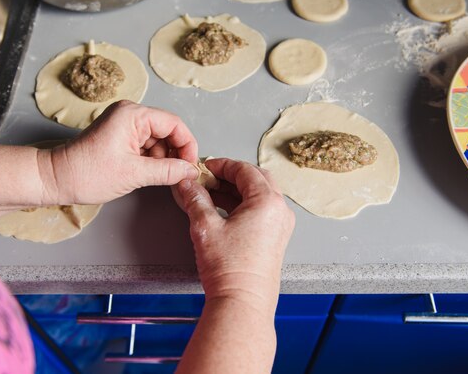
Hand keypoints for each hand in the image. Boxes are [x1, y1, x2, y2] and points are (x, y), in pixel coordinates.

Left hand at [38, 101, 199, 204]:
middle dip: (174, 153)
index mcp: (133, 115)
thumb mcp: (134, 174)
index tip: (190, 166)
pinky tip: (150, 174)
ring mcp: (123, 124)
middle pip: (167, 130)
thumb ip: (167, 171)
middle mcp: (129, 114)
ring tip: (160, 178)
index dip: (187, 145)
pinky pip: (145, 145)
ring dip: (162, 159)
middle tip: (179, 175)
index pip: (174, 124)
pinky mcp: (119, 136)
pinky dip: (151, 160)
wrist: (55, 179)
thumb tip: (190, 171)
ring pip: (157, 140)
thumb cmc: (86, 173)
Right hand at [172, 158, 294, 310]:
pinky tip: (222, 209)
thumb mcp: (205, 227)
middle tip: (209, 177)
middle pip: (256, 179)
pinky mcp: (275, 238)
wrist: (243, 303)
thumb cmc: (231, 270)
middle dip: (231, 175)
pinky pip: (260, 211)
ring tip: (210, 193)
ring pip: (259, 195)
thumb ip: (195, 200)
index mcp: (267, 202)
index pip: (245, 170)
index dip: (222, 165)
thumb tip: (188, 185)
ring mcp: (280, 226)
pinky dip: (242, 205)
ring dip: (235, 190)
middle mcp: (279, 211)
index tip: (206, 166)